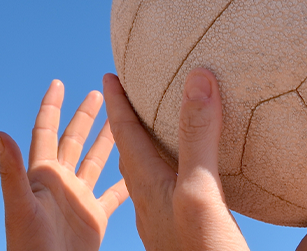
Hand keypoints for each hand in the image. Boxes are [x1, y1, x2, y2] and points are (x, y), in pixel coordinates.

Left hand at [0, 80, 128, 250]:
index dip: (51, 107)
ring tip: (122, 118)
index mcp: (42, 175)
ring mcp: (79, 199)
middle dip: (85, 115)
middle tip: (99, 91)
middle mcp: (61, 183)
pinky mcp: (95, 217)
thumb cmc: (28, 247)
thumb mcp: (20, 206)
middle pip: (74, 140)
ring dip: (108, 140)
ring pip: (96, 161)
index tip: (58, 83)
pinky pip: (114, 193)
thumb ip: (11, 170)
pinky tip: (138, 167)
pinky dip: (126, 179)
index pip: (46, 132)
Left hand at [104, 68, 249, 250]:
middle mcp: (147, 201)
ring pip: (145, 171)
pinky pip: (167, 192)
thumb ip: (195, 137)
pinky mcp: (177, 233)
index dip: (117, 103)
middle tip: (125, 92)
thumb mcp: (197, 192)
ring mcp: (160, 219)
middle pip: (126, 151)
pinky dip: (171, 172)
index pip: (123, 135)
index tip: (110, 74)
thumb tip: (193, 78)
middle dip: (123, 120)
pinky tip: (186, 175)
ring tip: (154, 123)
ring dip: (146, 144)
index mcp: (146, 187)